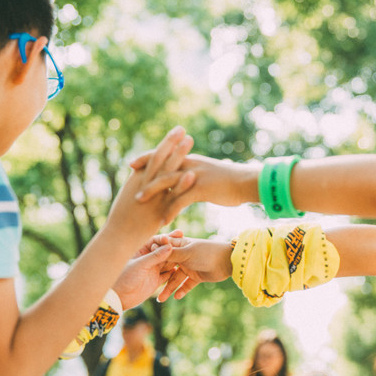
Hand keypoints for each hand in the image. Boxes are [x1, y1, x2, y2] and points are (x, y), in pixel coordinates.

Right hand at [104, 127, 195, 249]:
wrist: (117, 238)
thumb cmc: (122, 220)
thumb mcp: (129, 198)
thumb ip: (139, 186)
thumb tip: (146, 176)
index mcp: (136, 179)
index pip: (153, 156)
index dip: (165, 144)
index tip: (176, 131)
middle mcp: (143, 183)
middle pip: (159, 158)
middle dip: (170, 142)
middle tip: (182, 128)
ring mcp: (151, 195)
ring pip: (166, 171)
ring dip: (178, 155)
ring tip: (189, 141)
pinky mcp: (157, 210)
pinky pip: (172, 195)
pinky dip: (182, 183)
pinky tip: (192, 174)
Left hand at [113, 231, 185, 309]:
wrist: (119, 298)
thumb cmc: (124, 278)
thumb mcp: (140, 265)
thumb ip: (155, 256)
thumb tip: (169, 246)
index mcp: (140, 251)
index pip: (156, 241)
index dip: (167, 237)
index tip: (178, 233)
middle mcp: (147, 259)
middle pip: (163, 250)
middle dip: (174, 246)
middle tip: (185, 238)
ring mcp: (152, 269)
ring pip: (167, 262)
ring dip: (176, 259)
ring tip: (187, 253)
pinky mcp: (155, 280)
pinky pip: (168, 275)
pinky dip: (175, 273)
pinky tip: (184, 269)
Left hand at [131, 153, 258, 222]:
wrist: (248, 182)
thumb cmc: (230, 179)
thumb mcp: (209, 173)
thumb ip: (195, 173)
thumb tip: (187, 175)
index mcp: (190, 159)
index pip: (163, 154)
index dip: (147, 158)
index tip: (133, 163)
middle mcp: (190, 163)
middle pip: (160, 166)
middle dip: (143, 174)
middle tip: (127, 180)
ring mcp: (194, 175)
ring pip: (167, 181)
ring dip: (152, 192)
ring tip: (139, 201)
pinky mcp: (201, 188)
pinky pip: (181, 200)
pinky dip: (170, 210)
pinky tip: (163, 221)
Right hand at [155, 238, 233, 300]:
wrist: (227, 261)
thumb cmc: (207, 252)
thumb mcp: (187, 253)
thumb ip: (172, 253)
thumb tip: (154, 248)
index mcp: (180, 246)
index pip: (163, 251)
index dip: (153, 258)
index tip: (142, 266)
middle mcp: (183, 256)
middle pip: (167, 268)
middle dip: (159, 278)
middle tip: (148, 288)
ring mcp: (190, 267)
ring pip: (176, 279)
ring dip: (169, 289)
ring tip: (161, 300)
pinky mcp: (197, 276)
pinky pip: (186, 285)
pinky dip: (182, 291)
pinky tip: (176, 297)